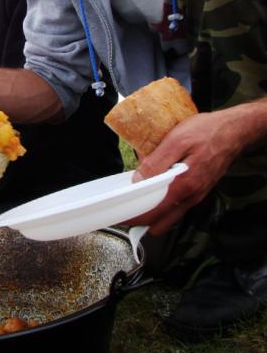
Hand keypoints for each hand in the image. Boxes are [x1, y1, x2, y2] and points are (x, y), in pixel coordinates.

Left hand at [124, 109, 245, 234]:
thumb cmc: (206, 132)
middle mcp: (191, 197)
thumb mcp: (176, 140)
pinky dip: (164, 202)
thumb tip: (138, 181)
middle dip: (142, 219)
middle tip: (125, 207)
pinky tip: (156, 188)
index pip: (153, 213)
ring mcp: (196, 196)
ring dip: (153, 211)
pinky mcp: (199, 190)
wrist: (234, 130)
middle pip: (161, 221)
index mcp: (183, 187)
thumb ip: (157, 162)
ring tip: (137, 197)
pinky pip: (177, 205)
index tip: (118, 215)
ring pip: (169, 215)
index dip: (134, 217)